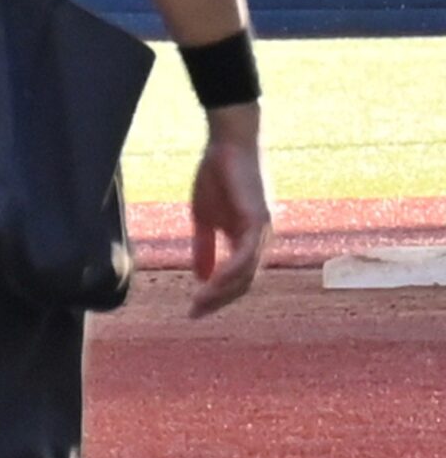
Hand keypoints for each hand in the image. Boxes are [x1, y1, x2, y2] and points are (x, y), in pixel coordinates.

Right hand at [187, 103, 270, 317]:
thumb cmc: (217, 175)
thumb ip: (204, 248)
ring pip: (246, 274)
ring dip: (222, 292)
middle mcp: (260, 241)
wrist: (228, 144)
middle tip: (194, 313)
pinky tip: (210, 283)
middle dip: (219, 301)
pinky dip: (229, 272)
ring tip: (198, 302)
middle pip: (244, 283)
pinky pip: (245, 256)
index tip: (193, 310)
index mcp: (247, 240)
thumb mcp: (204, 218)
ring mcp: (263, 232)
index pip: (237, 279)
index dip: (217, 297)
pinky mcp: (259, 221)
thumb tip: (200, 277)